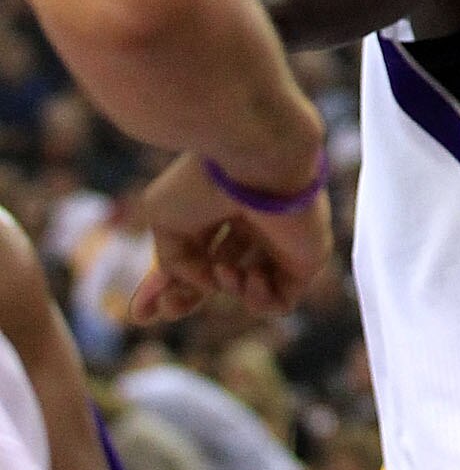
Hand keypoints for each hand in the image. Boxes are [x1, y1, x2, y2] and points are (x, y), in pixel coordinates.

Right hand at [129, 152, 331, 322]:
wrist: (260, 156)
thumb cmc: (208, 180)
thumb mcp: (165, 219)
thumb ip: (174, 263)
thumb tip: (204, 285)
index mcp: (221, 204)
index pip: (195, 253)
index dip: (168, 285)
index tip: (141, 313)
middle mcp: (252, 220)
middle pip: (219, 274)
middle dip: (189, 298)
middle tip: (169, 308)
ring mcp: (282, 237)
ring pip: (248, 287)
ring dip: (227, 290)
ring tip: (225, 270)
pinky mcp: (307, 255)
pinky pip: (282, 299)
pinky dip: (259, 301)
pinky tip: (250, 275)